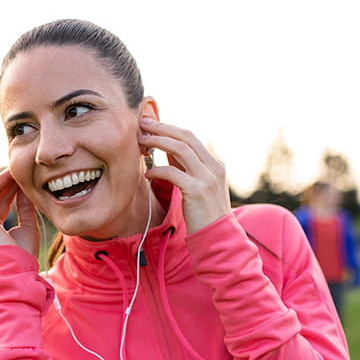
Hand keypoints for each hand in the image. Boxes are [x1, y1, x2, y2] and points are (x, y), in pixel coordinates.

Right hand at [0, 160, 40, 256]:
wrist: (16, 269)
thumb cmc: (23, 255)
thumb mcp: (28, 227)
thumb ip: (25, 208)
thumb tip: (26, 190)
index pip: (0, 205)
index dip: (10, 191)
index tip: (20, 178)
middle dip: (6, 182)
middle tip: (17, 168)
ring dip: (1, 178)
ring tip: (12, 166)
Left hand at [139, 118, 231, 232]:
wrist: (218, 237)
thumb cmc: (203, 213)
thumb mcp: (197, 186)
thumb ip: (186, 168)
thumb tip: (166, 151)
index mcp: (215, 164)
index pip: (190, 138)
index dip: (169, 128)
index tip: (151, 124)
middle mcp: (214, 167)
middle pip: (186, 137)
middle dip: (162, 127)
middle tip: (142, 122)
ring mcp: (207, 178)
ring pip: (180, 149)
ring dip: (158, 141)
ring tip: (141, 140)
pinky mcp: (197, 191)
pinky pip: (173, 172)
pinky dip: (158, 170)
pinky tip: (147, 173)